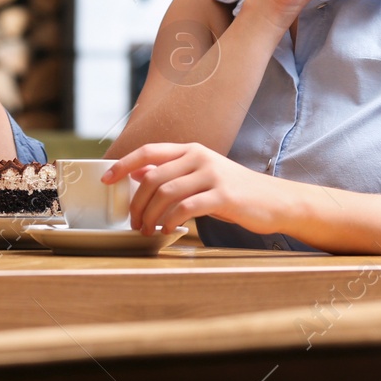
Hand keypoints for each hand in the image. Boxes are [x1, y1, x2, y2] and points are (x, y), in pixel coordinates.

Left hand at [104, 142, 276, 233]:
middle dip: (136, 202)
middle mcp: (199, 157)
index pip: (149, 151)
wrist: (274, 200)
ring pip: (166, 193)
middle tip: (133, 222)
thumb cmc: (234, 191)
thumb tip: (139, 174)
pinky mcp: (223, 195)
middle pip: (153, 177)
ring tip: (147, 229)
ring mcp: (212, 175)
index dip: (123, 164)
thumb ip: (173, 173)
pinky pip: (187, 207)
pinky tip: (168, 230)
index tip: (106, 179)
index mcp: (191, 150)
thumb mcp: (201, 176)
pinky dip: (171, 220)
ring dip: (150, 215)